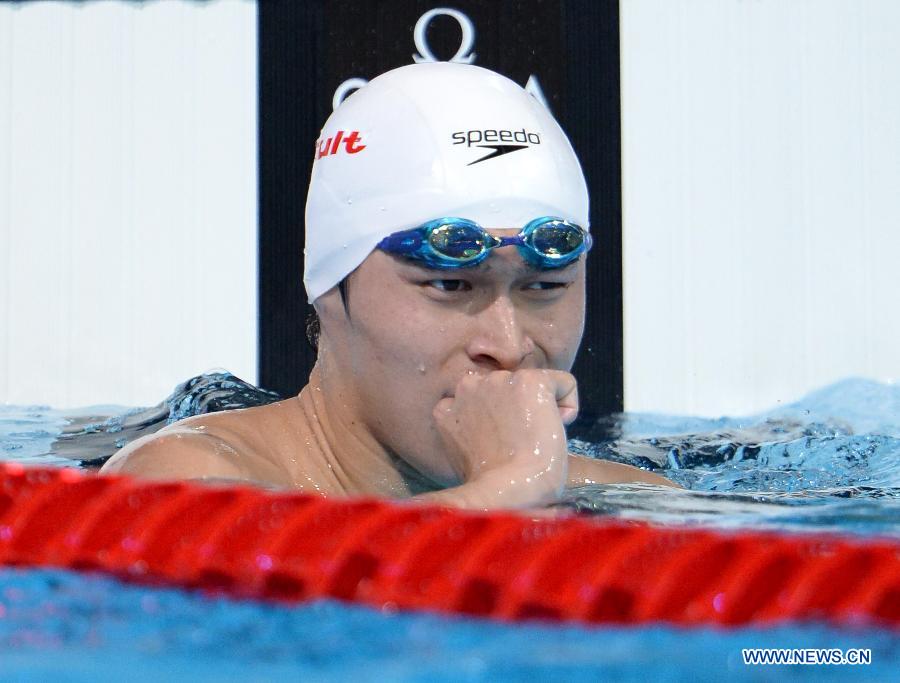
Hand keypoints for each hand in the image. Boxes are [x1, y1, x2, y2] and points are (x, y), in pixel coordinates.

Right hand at [428, 369, 577, 508]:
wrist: (506, 494)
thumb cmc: (490, 489)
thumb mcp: (465, 454)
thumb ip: (472, 431)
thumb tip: (495, 429)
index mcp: (448, 407)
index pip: (480, 402)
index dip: (498, 424)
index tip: (505, 448)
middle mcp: (469, 385)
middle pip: (505, 390)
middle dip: (517, 412)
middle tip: (522, 445)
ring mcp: (499, 381)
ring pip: (532, 386)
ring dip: (539, 408)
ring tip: (538, 440)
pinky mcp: (530, 382)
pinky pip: (563, 383)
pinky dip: (568, 406)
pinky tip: (558, 430)